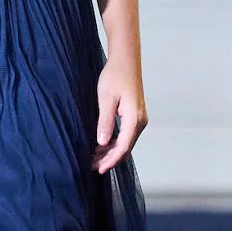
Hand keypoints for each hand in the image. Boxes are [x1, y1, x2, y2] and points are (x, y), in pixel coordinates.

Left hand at [92, 53, 147, 173]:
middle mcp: (140, 122)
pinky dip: (113, 142)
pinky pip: (125, 135)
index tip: (98, 169)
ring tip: (93, 158)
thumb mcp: (106, 99)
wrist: (125, 61)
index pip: (123, 147)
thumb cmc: (114, 77)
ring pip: (125, 142)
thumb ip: (105, 121)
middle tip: (91, 166)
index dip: (110, 160)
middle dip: (109, 159)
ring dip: (110, 151)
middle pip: (125, 148)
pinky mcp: (134, 116)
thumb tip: (102, 143)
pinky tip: (101, 145)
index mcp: (134, 119)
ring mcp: (138, 120)